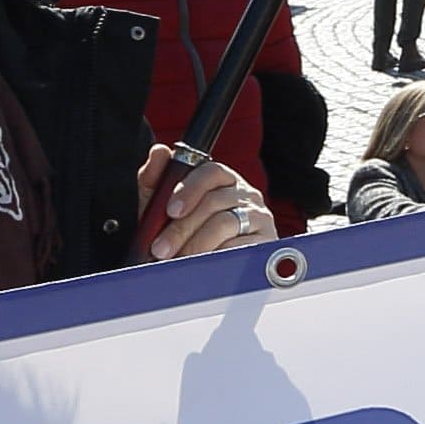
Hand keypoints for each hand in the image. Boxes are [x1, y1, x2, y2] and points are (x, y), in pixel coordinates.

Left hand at [140, 155, 271, 261]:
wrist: (210, 271)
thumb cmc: (186, 233)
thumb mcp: (165, 208)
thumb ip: (157, 180)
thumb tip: (159, 152)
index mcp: (222, 180)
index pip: (211, 172)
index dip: (189, 188)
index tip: (170, 210)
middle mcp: (245, 194)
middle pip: (214, 202)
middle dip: (182, 228)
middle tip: (161, 249)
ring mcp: (259, 216)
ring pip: (225, 224)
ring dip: (196, 244)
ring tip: (178, 259)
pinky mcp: (267, 240)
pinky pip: (241, 246)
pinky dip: (217, 257)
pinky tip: (203, 265)